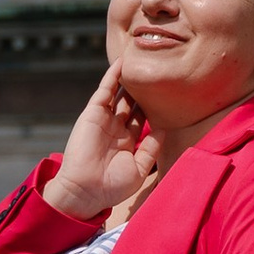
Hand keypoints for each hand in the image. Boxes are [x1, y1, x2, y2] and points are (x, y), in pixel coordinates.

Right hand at [44, 64, 160, 222]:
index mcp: (127, 143)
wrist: (85, 190)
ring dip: (129, 81)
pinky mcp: (92, 113)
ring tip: (141, 64)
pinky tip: (122, 63)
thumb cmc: (112, 186)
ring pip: (119, 95)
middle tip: (156, 76)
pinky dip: (112, 77)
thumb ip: (152, 148)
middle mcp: (115, 129)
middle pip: (131, 105)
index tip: (167, 97)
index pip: (142, 120)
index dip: (152, 109)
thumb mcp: (139, 169)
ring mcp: (104, 120)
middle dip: (142, 93)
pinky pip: (104, 91)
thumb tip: (164, 128)